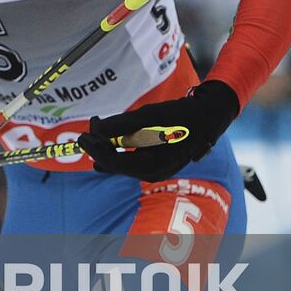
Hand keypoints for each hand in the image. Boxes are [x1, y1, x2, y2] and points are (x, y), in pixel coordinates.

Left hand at [77, 81, 239, 181]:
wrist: (207, 117)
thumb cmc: (178, 116)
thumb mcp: (147, 117)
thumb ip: (120, 125)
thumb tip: (97, 129)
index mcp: (149, 165)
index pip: (112, 161)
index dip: (94, 148)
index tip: (83, 134)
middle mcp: (152, 174)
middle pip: (116, 164)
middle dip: (99, 148)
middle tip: (87, 131)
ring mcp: (157, 171)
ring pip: (123, 164)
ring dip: (108, 149)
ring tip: (94, 136)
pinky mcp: (159, 164)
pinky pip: (133, 161)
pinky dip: (120, 152)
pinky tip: (109, 147)